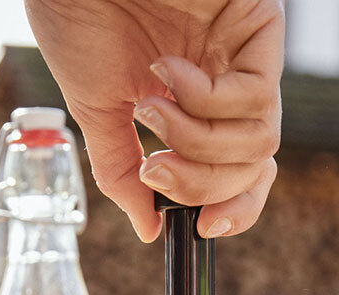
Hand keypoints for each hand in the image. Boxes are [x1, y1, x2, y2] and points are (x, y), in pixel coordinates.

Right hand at [25, 0, 283, 241]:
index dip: (233, 209)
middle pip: (254, 167)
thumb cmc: (79, 18)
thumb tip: (148, 229)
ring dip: (195, 143)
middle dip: (203, 187)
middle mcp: (228, 82)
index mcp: (197, 105)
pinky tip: (165, 70)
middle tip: (155, 172)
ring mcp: (245, 54)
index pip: (241, 173)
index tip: (202, 229)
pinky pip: (254, 98)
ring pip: (260, 142)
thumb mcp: (97, 112)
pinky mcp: (257, 24)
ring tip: (150, 110)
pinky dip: (204, 101)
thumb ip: (123, 173)